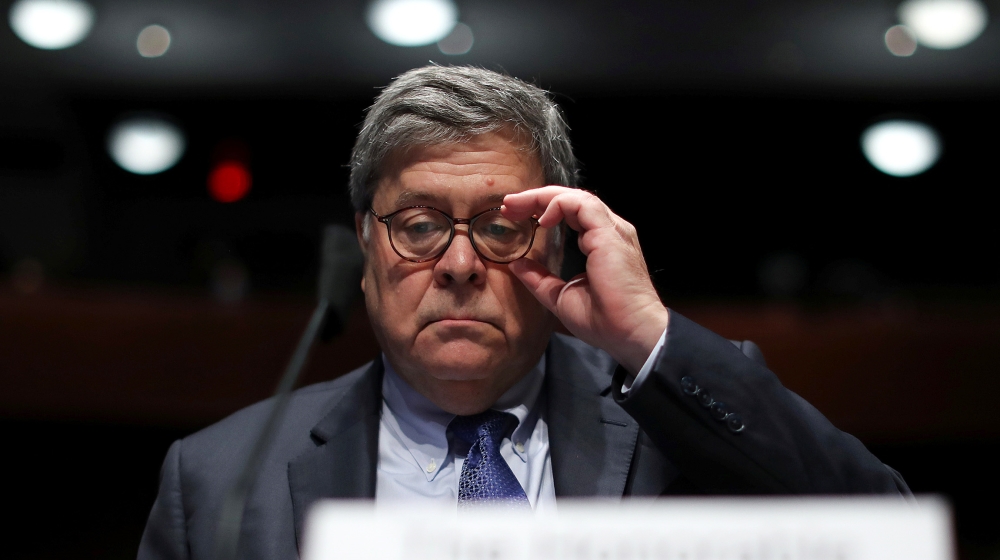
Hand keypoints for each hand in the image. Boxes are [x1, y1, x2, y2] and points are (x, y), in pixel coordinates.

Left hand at [503, 186, 668, 373]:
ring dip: (541, 197)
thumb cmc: (603, 320)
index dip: (540, 209)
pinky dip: (557, 205)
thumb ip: (540, 278)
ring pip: (574, 197)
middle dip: (535, 198)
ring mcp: (611, 230)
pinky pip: (581, 204)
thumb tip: (516, 264)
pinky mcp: (609, 233)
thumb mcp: (561, 296)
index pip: (569, 213)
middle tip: (508, 205)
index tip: (514, 216)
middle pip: (569, 200)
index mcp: (599, 242)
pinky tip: (541, 220)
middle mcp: (608, 230)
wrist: (630, 333)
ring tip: (517, 206)